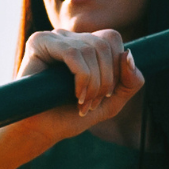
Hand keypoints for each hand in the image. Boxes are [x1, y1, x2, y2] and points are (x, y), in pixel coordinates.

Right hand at [18, 27, 144, 139]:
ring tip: (82, 103)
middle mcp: (69, 37)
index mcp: (84, 44)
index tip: (104, 96)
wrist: (38, 131)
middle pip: (105, 42)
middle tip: (93, 103)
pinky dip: (82, 77)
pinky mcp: (39, 43)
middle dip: (106, 77)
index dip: (116, 68)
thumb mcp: (111, 102)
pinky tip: (75, 95)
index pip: (112, 39)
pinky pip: (73, 53)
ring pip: (91, 48)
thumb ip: (130, 82)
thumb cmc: (68, 117)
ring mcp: (53, 37)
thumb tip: (128, 55)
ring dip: (93, 82)